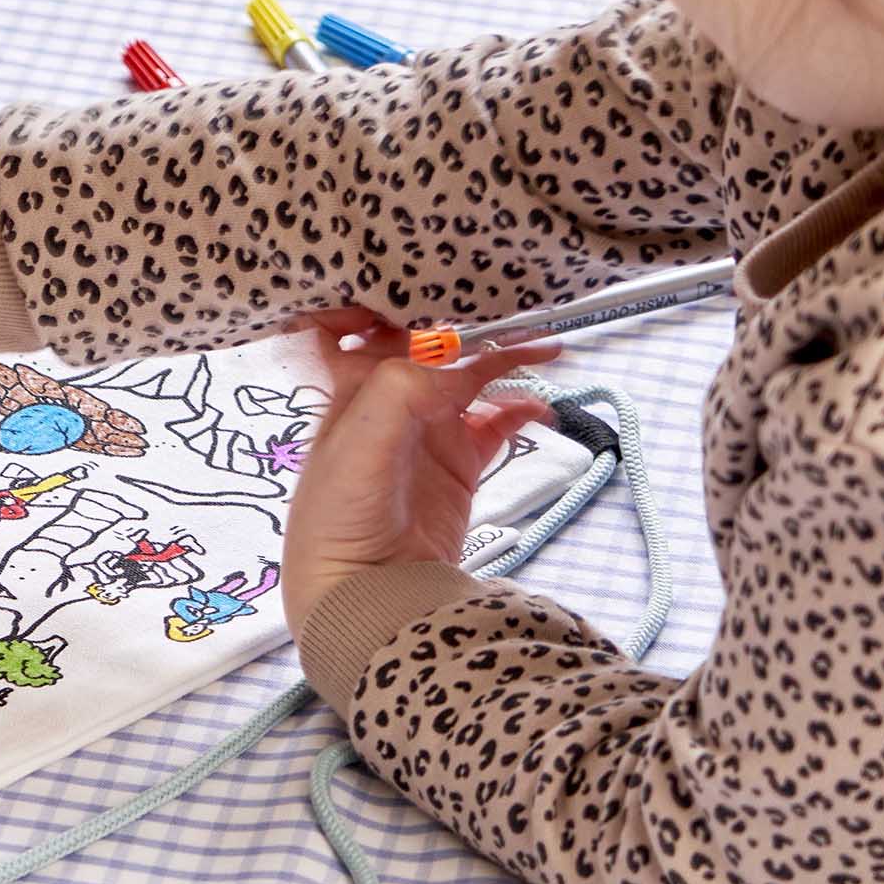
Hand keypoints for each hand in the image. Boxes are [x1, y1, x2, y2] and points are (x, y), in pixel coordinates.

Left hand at [279, 317, 563, 633]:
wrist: (366, 594)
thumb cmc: (338, 518)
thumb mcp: (358, 445)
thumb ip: (399, 393)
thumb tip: (448, 363)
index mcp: (350, 387)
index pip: (366, 327)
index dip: (392, 305)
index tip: (431, 288)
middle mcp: (387, 402)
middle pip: (429, 347)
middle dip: (464, 325)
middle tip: (507, 308)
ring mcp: (426, 431)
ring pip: (469, 379)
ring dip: (503, 362)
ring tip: (545, 348)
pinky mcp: (458, 464)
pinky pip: (494, 422)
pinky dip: (518, 409)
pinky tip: (538, 407)